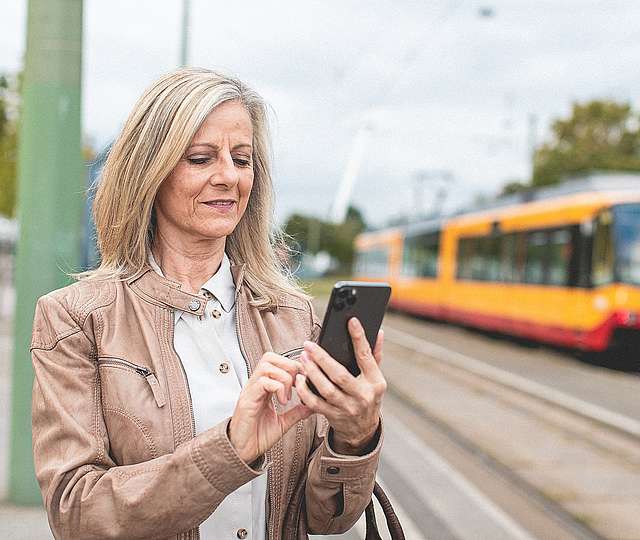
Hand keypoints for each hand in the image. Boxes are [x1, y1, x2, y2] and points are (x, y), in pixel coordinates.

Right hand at [228, 353, 311, 463]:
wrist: (243, 451)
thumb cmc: (257, 436)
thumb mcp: (283, 422)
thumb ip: (296, 412)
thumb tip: (312, 404)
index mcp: (263, 387)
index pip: (276, 361)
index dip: (292, 366)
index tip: (303, 380)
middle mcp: (255, 384)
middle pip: (270, 357)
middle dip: (289, 367)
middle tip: (297, 385)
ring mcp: (250, 390)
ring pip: (267, 366)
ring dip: (283, 378)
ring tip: (288, 396)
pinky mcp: (247, 399)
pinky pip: (263, 382)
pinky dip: (277, 388)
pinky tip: (282, 402)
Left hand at [295, 318, 385, 453]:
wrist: (363, 430)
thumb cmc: (368, 395)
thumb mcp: (375, 378)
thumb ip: (375, 355)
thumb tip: (378, 332)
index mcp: (375, 382)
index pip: (366, 356)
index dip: (359, 338)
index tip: (351, 321)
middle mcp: (362, 395)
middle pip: (340, 375)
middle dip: (322, 358)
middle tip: (309, 345)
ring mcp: (347, 408)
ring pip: (326, 389)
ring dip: (312, 372)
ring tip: (303, 358)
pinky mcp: (333, 416)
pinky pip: (315, 403)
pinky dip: (305, 391)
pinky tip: (299, 379)